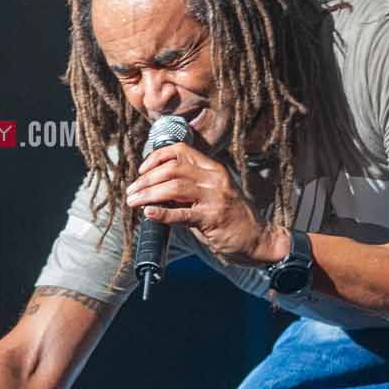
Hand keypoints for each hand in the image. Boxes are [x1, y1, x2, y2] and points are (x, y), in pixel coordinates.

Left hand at [125, 140, 270, 264]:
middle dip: (146, 179)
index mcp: (212, 169)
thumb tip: (152, 189)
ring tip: (134, 202)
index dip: (156, 157)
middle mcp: (214, 178)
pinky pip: (182, 214)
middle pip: (172, 169)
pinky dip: (162, 213)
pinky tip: (149, 214)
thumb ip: (186, 189)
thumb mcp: (210, 194)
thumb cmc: (229, 216)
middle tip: (131, 191)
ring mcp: (215, 197)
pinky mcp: (213, 218)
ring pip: (173, 188)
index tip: (142, 169)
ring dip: (148, 194)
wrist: (256, 238)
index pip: (180, 151)